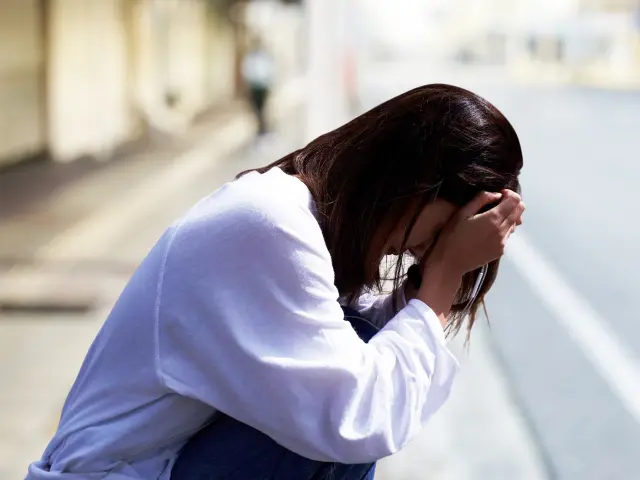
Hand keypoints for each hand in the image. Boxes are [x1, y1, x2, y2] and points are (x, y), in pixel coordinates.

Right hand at [414, 190, 523, 325]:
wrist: (450, 262)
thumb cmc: (452, 236)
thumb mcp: (462, 213)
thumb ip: (480, 199)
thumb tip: (496, 195)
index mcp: (493, 218)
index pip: (515, 200)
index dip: (509, 193)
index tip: (499, 194)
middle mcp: (502, 230)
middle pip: (520, 210)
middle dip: (512, 203)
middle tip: (498, 203)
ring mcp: (503, 242)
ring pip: (516, 222)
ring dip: (509, 216)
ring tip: (492, 217)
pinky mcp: (501, 250)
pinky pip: (508, 234)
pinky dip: (504, 228)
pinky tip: (489, 230)